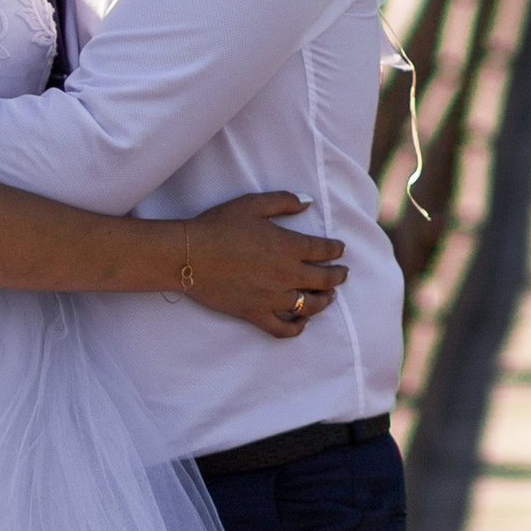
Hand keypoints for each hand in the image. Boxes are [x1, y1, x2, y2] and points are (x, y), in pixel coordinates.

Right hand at [179, 193, 345, 338]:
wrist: (188, 255)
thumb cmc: (218, 225)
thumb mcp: (252, 204)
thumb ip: (283, 201)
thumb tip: (308, 202)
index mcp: (288, 246)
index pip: (324, 250)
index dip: (336, 249)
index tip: (340, 249)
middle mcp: (286, 275)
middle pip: (324, 280)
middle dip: (338, 276)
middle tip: (343, 274)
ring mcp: (272, 298)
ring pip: (309, 306)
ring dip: (324, 301)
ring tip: (328, 297)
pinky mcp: (255, 314)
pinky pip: (283, 329)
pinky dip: (297, 328)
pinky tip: (302, 322)